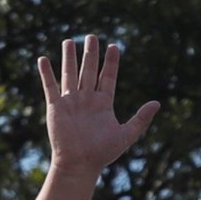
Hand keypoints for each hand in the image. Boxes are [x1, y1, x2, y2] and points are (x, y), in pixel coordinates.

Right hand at [39, 35, 158, 178]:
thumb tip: (157, 103)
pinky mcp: (55, 107)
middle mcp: (87, 99)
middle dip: (90, 54)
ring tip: (69, 41)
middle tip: (91, 36)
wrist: (80, 163)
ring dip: (69, 58)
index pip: (107, 77)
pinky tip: (44, 59)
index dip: (110, 62)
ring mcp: (71, 102)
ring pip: (70, 74)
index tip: (114, 47)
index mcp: (104, 103)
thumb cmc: (103, 152)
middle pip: (88, 71)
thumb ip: (141, 119)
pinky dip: (47, 73)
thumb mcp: (126, 134)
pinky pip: (50, 87)